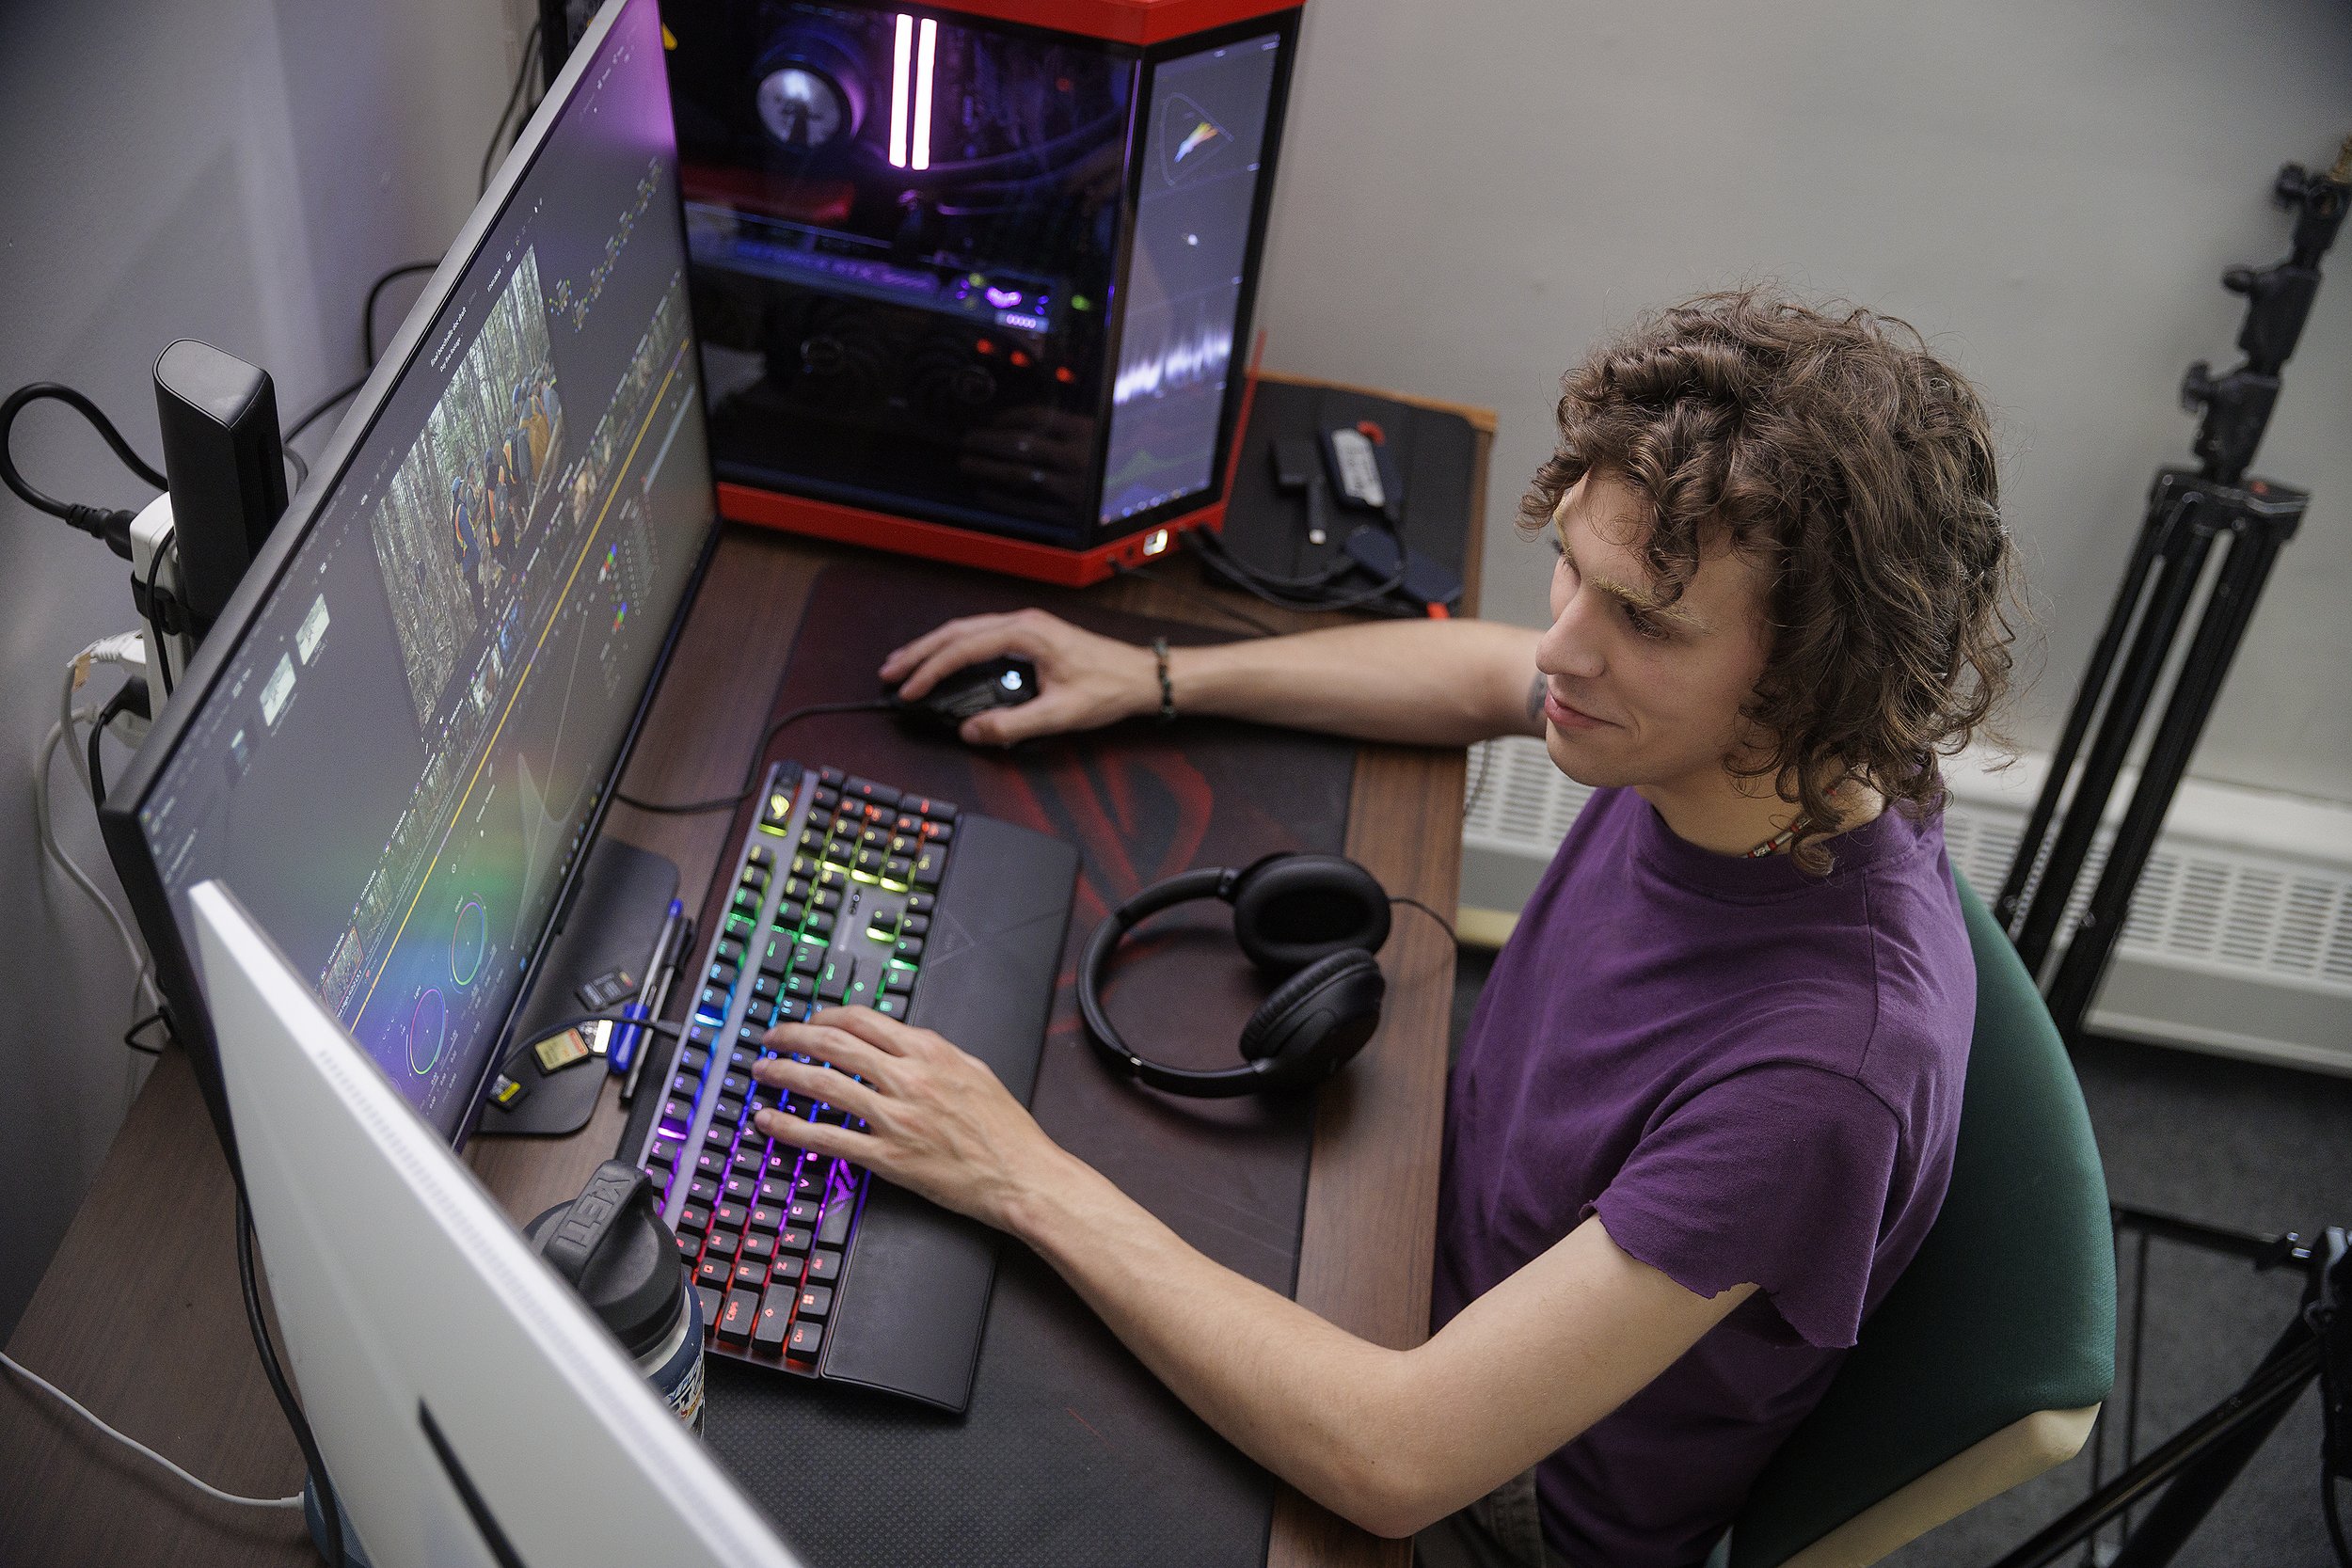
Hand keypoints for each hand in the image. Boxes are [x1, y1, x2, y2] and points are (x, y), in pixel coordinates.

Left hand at [749, 1008, 1073, 1232]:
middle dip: (793, 1036)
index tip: (810, 1019)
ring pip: (823, 1085)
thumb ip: (933, 1054)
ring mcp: (896, 1118)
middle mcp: (909, 1078)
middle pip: (834, 1044)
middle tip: (771, 1038)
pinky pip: (827, 1139)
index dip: (826, 1015)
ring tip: (762, 1071)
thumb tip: (900, 1044)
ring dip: (784, 1074)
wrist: (1023, 1175)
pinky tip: (771, 1121)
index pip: (864, 1020)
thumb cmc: (1006, 1130)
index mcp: (931, 1052)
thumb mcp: (974, 1071)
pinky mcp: (888, 1158)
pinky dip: (792, 1128)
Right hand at [880, 608, 1158, 745]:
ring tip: (906, 665)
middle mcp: (1023, 622)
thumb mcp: (1059, 715)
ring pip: (966, 630)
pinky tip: (946, 663)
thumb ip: (1012, 725)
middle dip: (919, 651)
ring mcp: (1026, 626)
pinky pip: (982, 636)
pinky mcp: (1030, 636)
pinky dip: (956, 649)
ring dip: (934, 648)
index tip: (908, 689)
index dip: (930, 670)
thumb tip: (971, 731)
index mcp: (1026, 633)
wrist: (1142, 677)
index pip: (963, 647)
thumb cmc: (1109, 687)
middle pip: (956, 631)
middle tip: (890, 671)